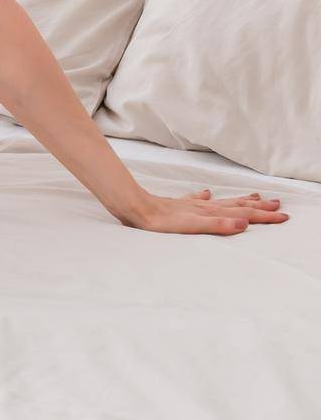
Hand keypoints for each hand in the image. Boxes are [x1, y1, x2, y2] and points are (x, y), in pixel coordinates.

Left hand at [123, 187, 288, 234]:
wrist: (134, 208)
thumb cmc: (161, 221)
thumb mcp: (192, 226)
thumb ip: (217, 225)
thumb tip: (244, 224)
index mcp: (210, 212)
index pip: (243, 214)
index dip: (263, 216)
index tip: (284, 216)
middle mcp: (204, 207)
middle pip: (236, 205)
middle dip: (258, 207)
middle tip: (278, 205)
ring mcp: (191, 205)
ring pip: (222, 202)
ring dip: (240, 200)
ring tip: (255, 195)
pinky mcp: (178, 206)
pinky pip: (197, 200)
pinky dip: (205, 197)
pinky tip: (206, 193)